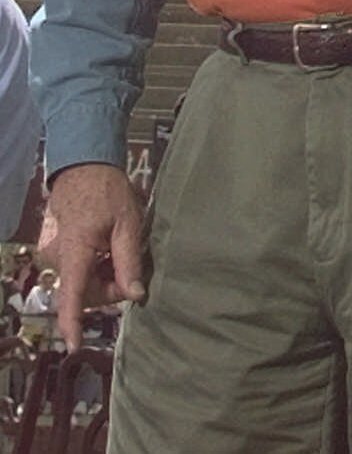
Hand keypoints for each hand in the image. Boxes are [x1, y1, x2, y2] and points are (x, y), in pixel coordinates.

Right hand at [41, 164, 145, 349]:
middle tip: (131, 271)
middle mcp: (58, 257)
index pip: (72, 296)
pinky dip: (93, 268)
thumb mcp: (128, 224)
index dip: (73, 324)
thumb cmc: (109, 192)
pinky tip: (106, 250)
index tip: (74, 347)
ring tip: (118, 252)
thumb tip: (135, 296)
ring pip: (80, 282)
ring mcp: (54, 254)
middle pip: (83, 292)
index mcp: (75, 252)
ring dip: (102, 278)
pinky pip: (76, 270)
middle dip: (108, 290)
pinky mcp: (55, 250)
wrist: (83, 167)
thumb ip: (129, 262)